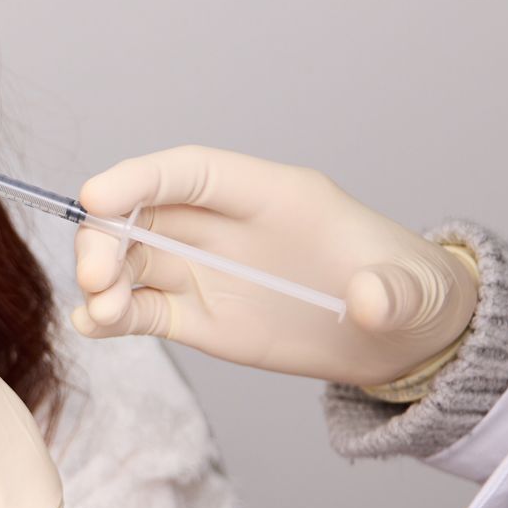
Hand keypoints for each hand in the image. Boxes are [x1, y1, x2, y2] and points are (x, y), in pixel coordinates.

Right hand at [73, 146, 476, 386]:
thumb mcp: (413, 291)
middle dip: (106, 236)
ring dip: (101, 279)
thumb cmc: (407, 291)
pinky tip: (94, 326)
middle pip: (144, 213)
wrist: (401, 337)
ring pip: (131, 260)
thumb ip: (390, 291)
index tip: (96, 196)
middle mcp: (225, 226)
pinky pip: (139, 308)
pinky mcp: (198, 316)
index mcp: (271, 196)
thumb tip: (369, 300)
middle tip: (94, 278)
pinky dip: (109, 315)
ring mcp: (207, 271)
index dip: (142, 178)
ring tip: (100, 313)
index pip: (192, 170)